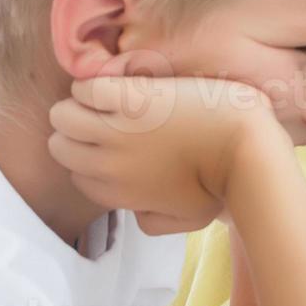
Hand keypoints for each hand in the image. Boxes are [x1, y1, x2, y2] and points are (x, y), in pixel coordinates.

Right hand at [47, 75, 283, 234]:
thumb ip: (154, 221)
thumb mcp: (188, 219)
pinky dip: (94, 84)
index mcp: (119, 193)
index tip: (110, 146)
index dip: (91, 158)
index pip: (77, 175)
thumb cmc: (226, 182)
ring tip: (108, 100)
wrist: (245, 150)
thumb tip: (135, 214)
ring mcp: (116, 131)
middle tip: (105, 119)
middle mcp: (109, 165)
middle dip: (77, 133)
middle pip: (60, 146)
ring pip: (62, 115)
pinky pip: (85, 88)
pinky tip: (119, 85)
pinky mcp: (131, 99)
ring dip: (79, 105)